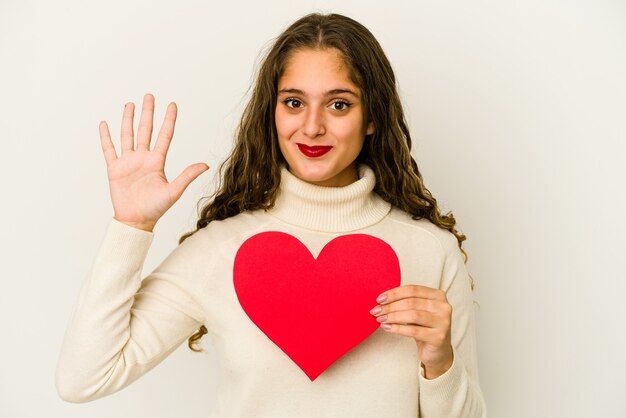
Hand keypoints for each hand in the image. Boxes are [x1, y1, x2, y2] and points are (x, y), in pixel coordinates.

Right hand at [99, 93, 208, 230]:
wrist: (136, 221)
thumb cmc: (155, 209)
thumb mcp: (174, 191)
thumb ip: (187, 176)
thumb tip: (206, 165)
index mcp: (157, 161)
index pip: (164, 135)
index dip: (168, 120)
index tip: (172, 104)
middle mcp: (143, 158)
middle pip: (145, 130)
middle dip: (148, 113)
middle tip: (149, 95)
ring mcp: (128, 162)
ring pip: (127, 135)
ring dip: (128, 120)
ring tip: (130, 104)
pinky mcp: (114, 168)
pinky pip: (109, 149)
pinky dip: (105, 136)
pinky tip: (105, 123)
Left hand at [370, 284, 453, 378]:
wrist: (438, 352)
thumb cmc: (424, 328)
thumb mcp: (417, 311)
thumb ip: (405, 303)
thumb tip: (382, 301)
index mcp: (438, 295)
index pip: (413, 290)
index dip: (394, 293)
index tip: (379, 299)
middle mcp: (443, 307)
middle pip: (411, 302)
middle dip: (390, 306)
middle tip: (376, 311)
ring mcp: (443, 322)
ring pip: (413, 315)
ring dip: (393, 317)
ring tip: (380, 319)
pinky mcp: (439, 337)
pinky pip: (414, 330)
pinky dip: (398, 328)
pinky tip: (387, 328)